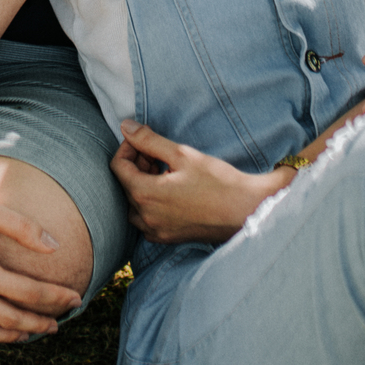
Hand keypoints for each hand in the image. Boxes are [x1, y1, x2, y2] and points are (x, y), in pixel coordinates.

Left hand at [111, 121, 288, 245]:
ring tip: (164, 170)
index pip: (118, 167)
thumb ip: (149, 140)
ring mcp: (157, 231)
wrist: (246, 210)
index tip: (144, 140)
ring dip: (142, 184)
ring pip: (135, 204)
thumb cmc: (216, 181)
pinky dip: (151, 202)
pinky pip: (147, 219)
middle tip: (158, 153)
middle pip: (126, 185)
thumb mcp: (181, 154)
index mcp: (145, 195)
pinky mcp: (169, 238)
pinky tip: (171, 190)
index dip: (128, 148)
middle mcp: (146, 218)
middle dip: (137, 164)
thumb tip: (125, 126)